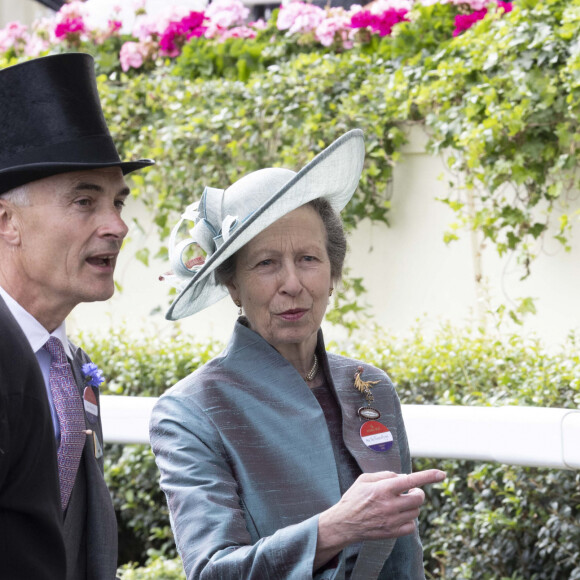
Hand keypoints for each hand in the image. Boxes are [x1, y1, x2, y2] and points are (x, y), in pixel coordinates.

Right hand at [314, 469, 445, 569]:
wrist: (344, 523)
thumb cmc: (354, 498)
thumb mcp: (364, 479)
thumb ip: (385, 475)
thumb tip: (403, 477)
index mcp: (383, 489)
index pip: (411, 480)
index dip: (428, 476)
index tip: (442, 473)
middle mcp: (390, 504)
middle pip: (418, 497)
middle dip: (418, 492)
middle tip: (410, 491)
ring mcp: (392, 520)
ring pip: (416, 511)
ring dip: (412, 505)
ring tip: (399, 503)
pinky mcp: (393, 532)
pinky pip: (412, 526)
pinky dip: (409, 520)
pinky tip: (399, 516)